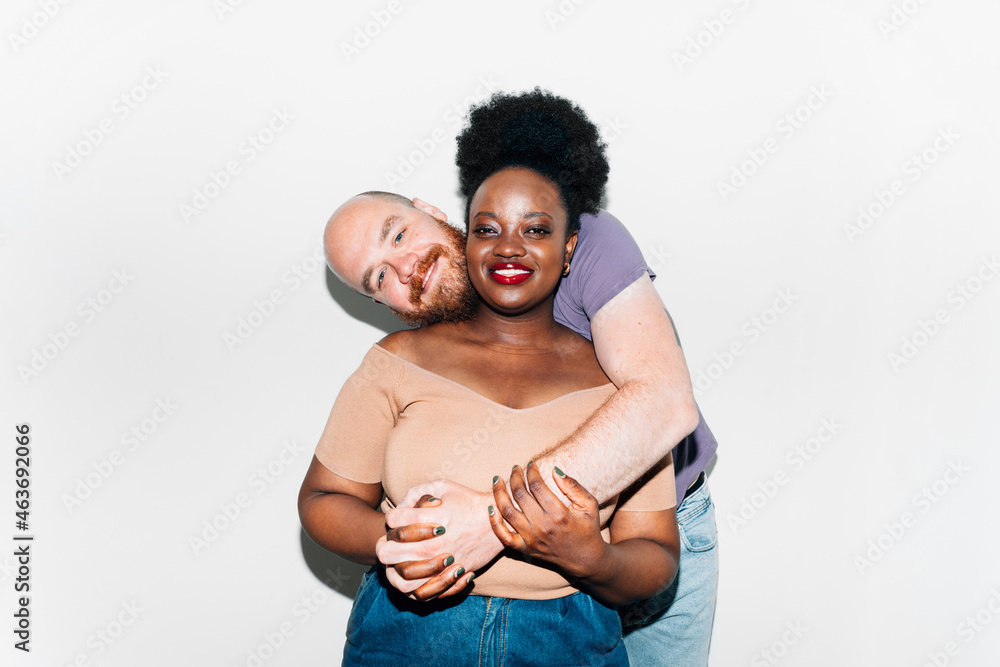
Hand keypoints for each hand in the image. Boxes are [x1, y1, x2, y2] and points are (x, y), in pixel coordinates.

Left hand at [376, 494, 475, 599]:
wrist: (497, 524)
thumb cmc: (468, 502)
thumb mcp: (443, 486)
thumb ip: (417, 491)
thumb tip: (402, 505)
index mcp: (427, 518)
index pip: (391, 520)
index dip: (392, 517)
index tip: (400, 517)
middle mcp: (430, 543)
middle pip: (387, 552)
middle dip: (386, 544)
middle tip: (394, 541)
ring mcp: (438, 563)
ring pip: (399, 577)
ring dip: (395, 569)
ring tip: (402, 560)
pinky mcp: (448, 578)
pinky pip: (420, 592)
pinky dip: (413, 586)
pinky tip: (416, 575)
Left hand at [489, 464, 606, 579]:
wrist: (586, 559)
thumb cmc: (588, 528)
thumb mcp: (589, 505)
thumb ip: (573, 486)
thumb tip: (554, 470)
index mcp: (559, 514)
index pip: (536, 486)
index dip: (531, 472)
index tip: (531, 464)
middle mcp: (542, 526)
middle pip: (520, 495)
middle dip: (515, 477)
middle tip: (515, 468)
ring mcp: (531, 539)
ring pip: (507, 512)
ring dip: (499, 493)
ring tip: (497, 480)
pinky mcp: (525, 549)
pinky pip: (503, 536)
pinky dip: (494, 522)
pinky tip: (491, 507)